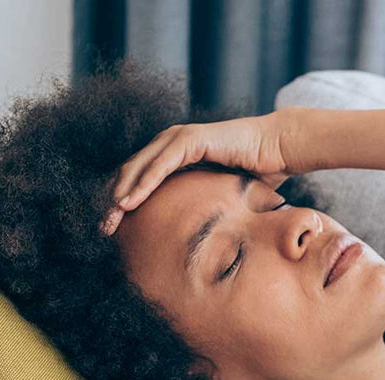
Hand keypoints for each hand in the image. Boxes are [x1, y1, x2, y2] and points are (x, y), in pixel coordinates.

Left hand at [100, 110, 293, 234]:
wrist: (281, 149)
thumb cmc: (260, 172)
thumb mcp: (222, 194)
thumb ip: (204, 205)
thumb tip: (200, 236)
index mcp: (176, 155)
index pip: (140, 178)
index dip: (124, 202)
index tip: (114, 229)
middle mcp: (172, 143)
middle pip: (132, 172)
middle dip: (114, 201)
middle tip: (103, 229)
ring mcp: (179, 138)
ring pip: (139, 168)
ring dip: (121, 194)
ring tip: (110, 219)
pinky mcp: (190, 139)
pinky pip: (160, 165)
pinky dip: (143, 184)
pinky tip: (129, 202)